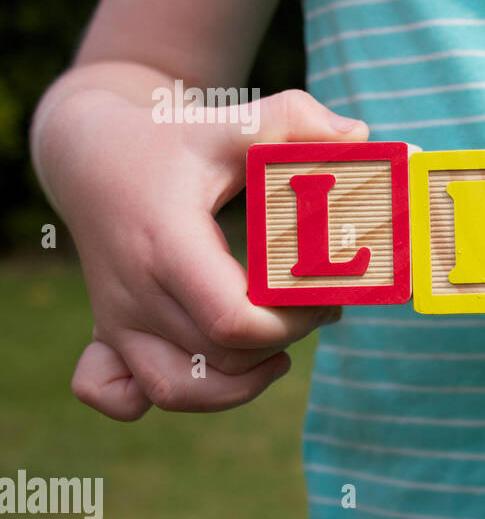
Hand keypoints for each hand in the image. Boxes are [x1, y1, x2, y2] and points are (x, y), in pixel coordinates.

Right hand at [37, 82, 367, 418]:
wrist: (89, 155)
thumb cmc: (168, 140)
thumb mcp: (229, 122)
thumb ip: (295, 121)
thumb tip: (361, 135)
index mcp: (168, 246)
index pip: (237, 322)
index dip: (294, 322)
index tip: (328, 293)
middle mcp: (135, 292)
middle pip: (221, 359)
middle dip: (284, 342)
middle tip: (320, 308)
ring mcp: (116, 318)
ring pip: (178, 390)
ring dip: (239, 384)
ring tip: (278, 352)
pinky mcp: (108, 332)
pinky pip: (116, 395)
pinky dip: (163, 397)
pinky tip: (210, 372)